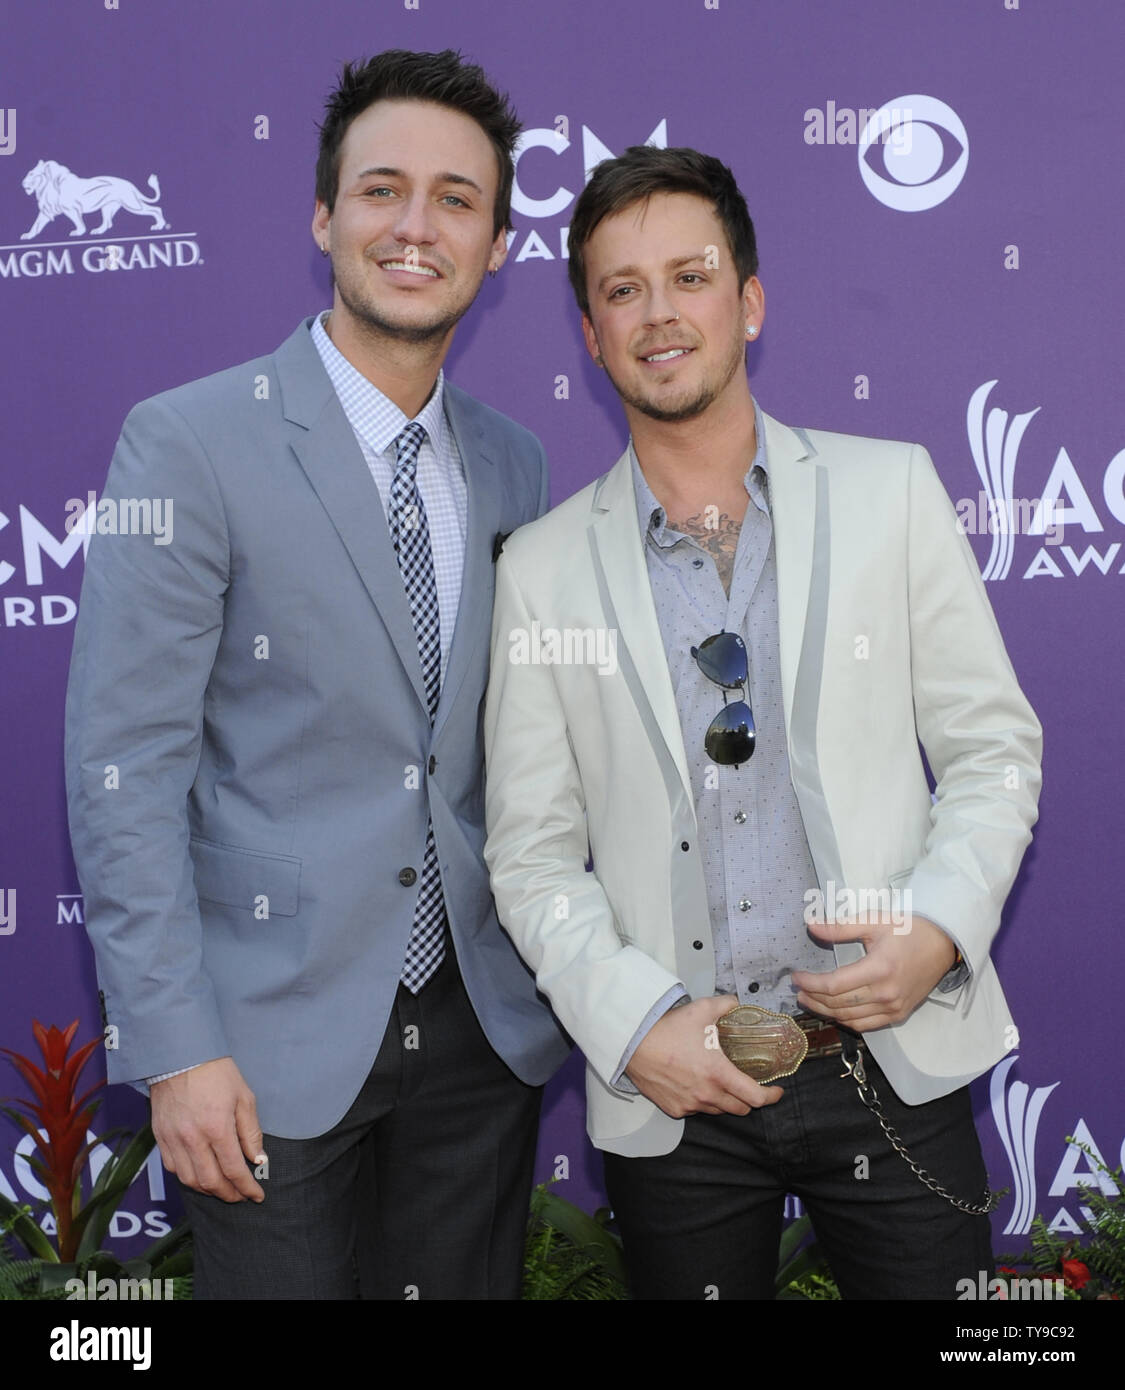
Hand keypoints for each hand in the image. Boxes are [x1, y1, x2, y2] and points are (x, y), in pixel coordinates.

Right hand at [150, 1057, 265, 1202]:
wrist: (180, 1056)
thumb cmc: (216, 1073)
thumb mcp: (244, 1097)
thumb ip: (251, 1132)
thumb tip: (257, 1159)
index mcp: (217, 1128)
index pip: (234, 1170)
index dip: (247, 1188)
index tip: (257, 1195)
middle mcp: (193, 1139)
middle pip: (211, 1182)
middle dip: (229, 1195)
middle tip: (241, 1196)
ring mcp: (173, 1140)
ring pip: (190, 1180)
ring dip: (208, 1190)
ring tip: (223, 1189)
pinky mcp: (160, 1137)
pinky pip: (173, 1168)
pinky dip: (188, 1178)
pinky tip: (200, 1175)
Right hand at [624, 995, 783, 1118]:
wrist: (633, 1044)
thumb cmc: (668, 1028)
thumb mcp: (701, 1010)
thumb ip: (726, 1005)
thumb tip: (738, 1003)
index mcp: (719, 1074)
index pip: (756, 1098)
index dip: (771, 1096)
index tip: (776, 1091)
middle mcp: (707, 1095)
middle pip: (740, 1109)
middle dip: (750, 1099)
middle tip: (748, 1084)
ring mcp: (690, 1105)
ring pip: (718, 1110)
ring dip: (725, 1100)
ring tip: (721, 1082)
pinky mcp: (675, 1109)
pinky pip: (696, 1110)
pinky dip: (702, 1101)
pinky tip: (696, 1084)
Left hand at [793, 914, 956, 1031]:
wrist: (943, 943)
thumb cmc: (908, 929)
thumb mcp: (873, 921)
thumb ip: (840, 927)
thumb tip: (810, 925)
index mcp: (879, 969)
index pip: (835, 985)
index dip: (811, 983)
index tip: (795, 977)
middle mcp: (887, 993)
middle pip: (839, 1004)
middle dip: (813, 998)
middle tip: (798, 990)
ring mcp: (894, 1007)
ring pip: (850, 1018)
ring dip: (826, 1012)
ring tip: (809, 1000)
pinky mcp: (900, 1014)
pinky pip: (866, 1025)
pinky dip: (846, 1021)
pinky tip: (833, 1012)